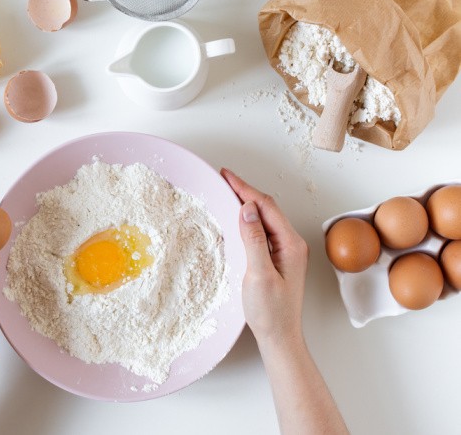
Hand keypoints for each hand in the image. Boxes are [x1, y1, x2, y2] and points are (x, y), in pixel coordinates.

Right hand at [220, 168, 308, 346]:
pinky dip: (247, 220)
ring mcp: (285, 251)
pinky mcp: (277, 259)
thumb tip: (247, 209)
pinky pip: (262, 231)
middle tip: (223, 179)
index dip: (244, 188)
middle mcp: (291, 244)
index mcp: (290, 244)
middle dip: (245, 191)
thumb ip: (254, 240)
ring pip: (264, 218)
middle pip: (267, 208)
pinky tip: (236, 218)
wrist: (279, 337)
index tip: (225, 176)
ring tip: (227, 192)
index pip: (265, 206)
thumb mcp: (259, 275)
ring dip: (246, 203)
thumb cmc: (270, 312)